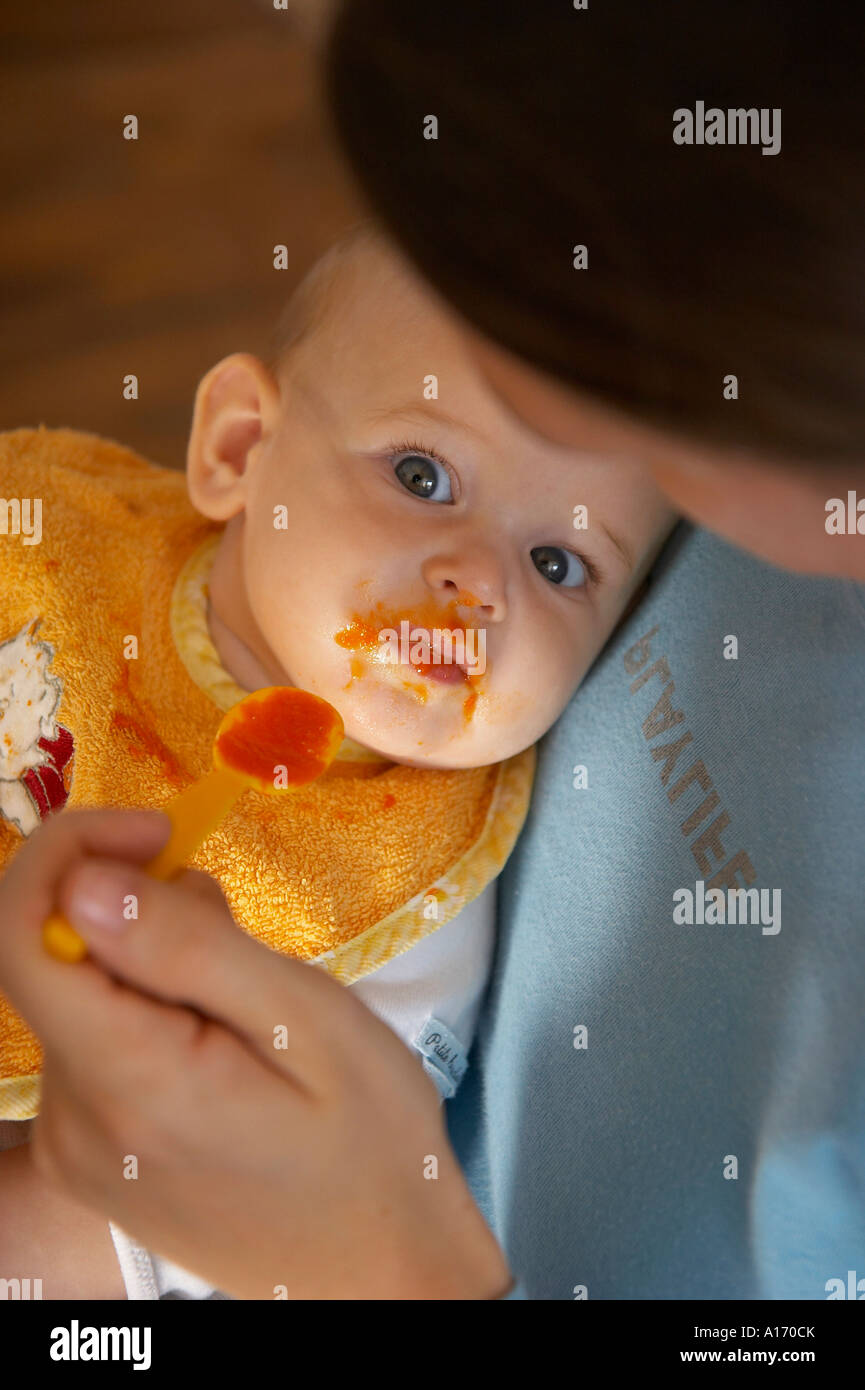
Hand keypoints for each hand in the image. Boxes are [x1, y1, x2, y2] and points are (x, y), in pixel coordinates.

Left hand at [0, 808, 511, 1298]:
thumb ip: (188, 948)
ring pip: (83, 997)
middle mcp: (73, 1121)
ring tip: (247, 1001)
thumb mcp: (304, 1021)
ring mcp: (77, 1148)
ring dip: (152, 964)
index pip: (22, 936)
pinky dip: (149, 1010)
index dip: (67, 854)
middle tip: (238, 933)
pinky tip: (222, 1041)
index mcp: (128, 1083)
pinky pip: (96, 1045)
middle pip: (61, 961)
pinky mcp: (93, 1158)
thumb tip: (83, 880)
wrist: (382, 1273)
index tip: (155, 832)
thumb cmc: (369, 1141)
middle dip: (137, 910)